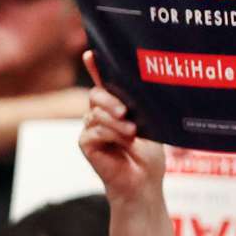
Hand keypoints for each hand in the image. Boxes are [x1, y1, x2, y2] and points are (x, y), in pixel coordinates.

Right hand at [78, 51, 165, 202]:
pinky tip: (124, 141)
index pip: (104, 82)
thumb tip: (138, 88)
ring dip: (116, 122)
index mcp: (114, 106)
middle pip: (97, 94)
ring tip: (132, 132)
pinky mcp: (86, 144)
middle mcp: (98, 115)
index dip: (96, 66)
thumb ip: (138, 106)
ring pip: (96, 113)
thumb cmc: (148, 155)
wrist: (143, 182)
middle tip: (126, 111)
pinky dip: (112, 134)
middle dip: (110, 99)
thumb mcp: (149, 123)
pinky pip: (94, 131)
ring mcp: (90, 129)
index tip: (91, 53)